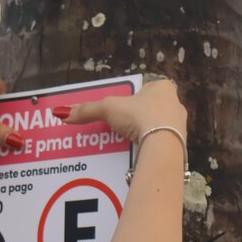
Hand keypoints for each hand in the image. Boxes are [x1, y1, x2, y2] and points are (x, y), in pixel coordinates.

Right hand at [55, 79, 187, 140]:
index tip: (117, 109)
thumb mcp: (108, 108)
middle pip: (148, 109)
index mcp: (163, 88)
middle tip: (116, 126)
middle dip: (133, 118)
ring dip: (139, 133)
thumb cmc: (141, 116)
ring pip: (154, 127)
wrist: (163, 144)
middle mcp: (174, 104)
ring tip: (122, 142)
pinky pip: (157, 144)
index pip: (143, 90)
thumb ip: (87, 110)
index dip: (129, 98)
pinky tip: (134, 153)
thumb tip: (63, 112)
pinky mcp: (177, 144)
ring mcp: (178, 125)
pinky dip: (146, 147)